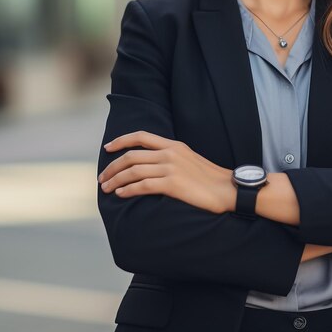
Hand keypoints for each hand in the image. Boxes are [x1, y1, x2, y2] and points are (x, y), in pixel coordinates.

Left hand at [98, 131, 234, 213]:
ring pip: (133, 171)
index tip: (108, 148)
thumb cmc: (211, 179)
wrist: (229, 189)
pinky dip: (127, 190)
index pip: (141, 137)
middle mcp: (170, 153)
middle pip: (131, 156)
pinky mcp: (173, 184)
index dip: (121, 141)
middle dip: (112, 166)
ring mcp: (171, 168)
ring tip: (106, 188)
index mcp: (174, 145)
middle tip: (102, 178)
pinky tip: (121, 194)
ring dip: (115, 180)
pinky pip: (142, 186)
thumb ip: (171, 158)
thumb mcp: (190, 159)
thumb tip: (152, 164)